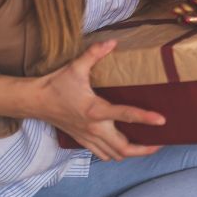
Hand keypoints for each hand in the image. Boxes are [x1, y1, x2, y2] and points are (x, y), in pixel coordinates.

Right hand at [24, 41, 163, 160]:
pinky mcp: (81, 139)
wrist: (34, 101)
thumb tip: (113, 42)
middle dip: (143, 149)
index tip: (162, 121)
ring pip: (113, 154)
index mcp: (95, 110)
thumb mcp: (75, 66)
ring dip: (131, 154)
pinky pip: (101, 154)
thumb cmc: (56, 84)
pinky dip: (114, 154)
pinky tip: (123, 148)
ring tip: (148, 147)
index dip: (145, 118)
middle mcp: (93, 127)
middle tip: (161, 143)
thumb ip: (94, 53)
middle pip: (122, 147)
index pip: (125, 115)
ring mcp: (87, 136)